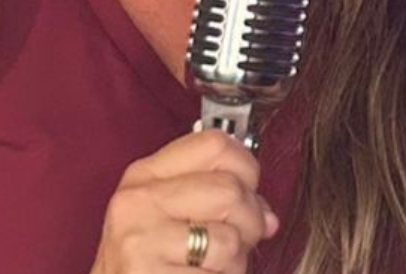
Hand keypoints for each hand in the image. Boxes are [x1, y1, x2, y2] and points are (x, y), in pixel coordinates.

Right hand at [90, 129, 280, 272]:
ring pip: (230, 238)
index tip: (247, 192)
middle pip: (230, 189)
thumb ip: (216, 202)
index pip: (215, 144)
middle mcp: (139, 200)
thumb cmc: (144, 265)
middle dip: (250, 222)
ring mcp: (141, 238)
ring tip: (213, 268)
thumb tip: (266, 216)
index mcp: (145, 175)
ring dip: (235, 263)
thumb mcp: (169, 219)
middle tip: (237, 244)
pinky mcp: (147, 273)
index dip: (246, 168)